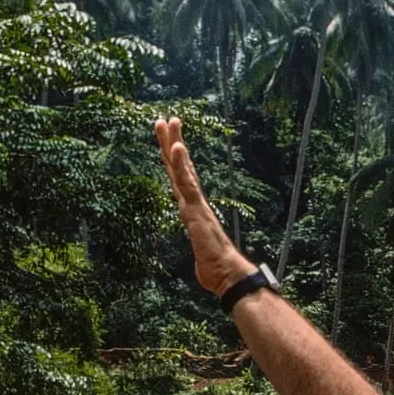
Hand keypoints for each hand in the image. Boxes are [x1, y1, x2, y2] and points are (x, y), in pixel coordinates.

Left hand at [154, 118, 253, 296]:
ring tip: (166, 121)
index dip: (176, 161)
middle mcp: (194, 202)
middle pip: (180, 167)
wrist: (228, 275)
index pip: (182, 180)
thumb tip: (204, 260)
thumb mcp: (200, 257)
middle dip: (172, 142)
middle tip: (166, 119)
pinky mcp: (195, 208)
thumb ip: (200, 251)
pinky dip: (181, 163)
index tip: (171, 143)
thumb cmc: (216, 270)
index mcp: (193, 211)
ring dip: (173, 143)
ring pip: (181, 168)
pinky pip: (186, 181)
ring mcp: (194, 203)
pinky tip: (177, 146)